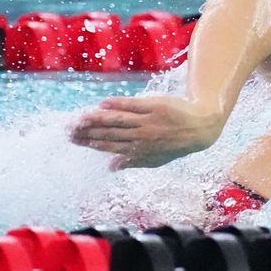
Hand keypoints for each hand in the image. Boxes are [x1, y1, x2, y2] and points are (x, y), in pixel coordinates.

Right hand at [71, 96, 224, 169]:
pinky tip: (103, 103)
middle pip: (109, 133)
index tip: (74, 139)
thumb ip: (134, 162)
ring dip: (97, 119)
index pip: (109, 146)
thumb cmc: (177, 144)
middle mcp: (141, 136)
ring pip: (117, 120)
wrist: (201, 127)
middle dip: (87, 132)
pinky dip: (118, 104)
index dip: (90, 143)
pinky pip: (133, 106)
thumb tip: (111, 167)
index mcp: (140, 150)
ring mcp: (147, 121)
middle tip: (69, 129)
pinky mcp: (154, 106)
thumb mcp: (157, 159)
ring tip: (80, 118)